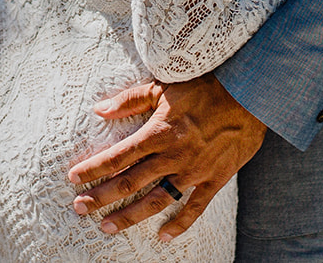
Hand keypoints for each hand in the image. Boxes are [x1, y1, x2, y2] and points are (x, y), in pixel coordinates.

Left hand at [67, 73, 265, 242]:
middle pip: (129, 183)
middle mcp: (172, 156)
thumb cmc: (205, 86)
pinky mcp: (214, 179)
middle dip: (101, 197)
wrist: (249, 95)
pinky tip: (163, 236)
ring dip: (130, 216)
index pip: (117, 156)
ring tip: (107, 227)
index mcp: (157, 132)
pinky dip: (179, 224)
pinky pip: (194, 208)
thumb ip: (129, 99)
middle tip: (80, 208)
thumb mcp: (163, 86)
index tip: (73, 178)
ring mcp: (193, 171)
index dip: (93, 169)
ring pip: (155, 200)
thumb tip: (98, 109)